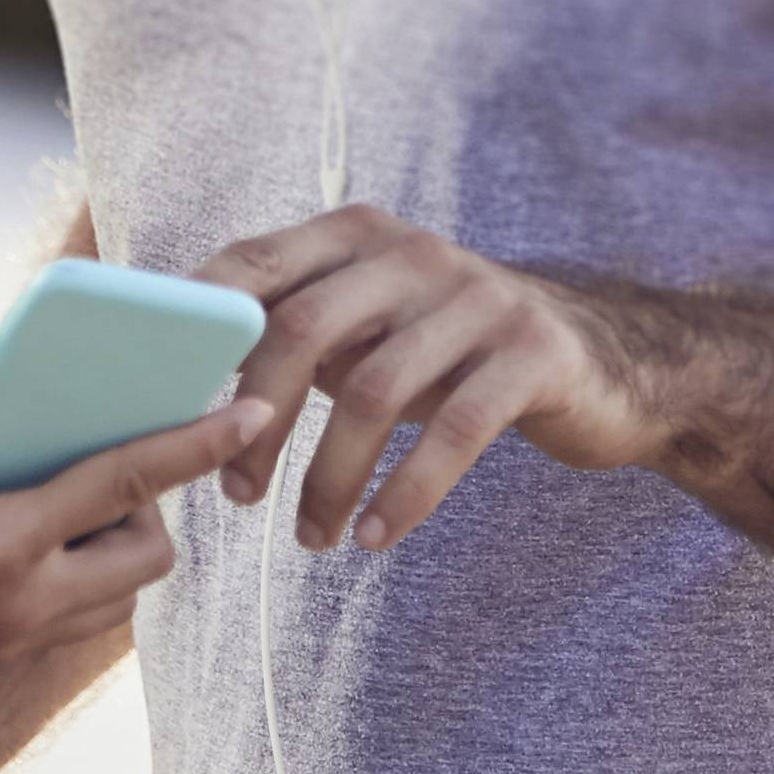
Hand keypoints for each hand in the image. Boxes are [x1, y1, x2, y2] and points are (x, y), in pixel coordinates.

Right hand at [0, 317, 272, 702]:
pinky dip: (76, 572)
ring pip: (113, 600)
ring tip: (80, 483)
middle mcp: (14, 610)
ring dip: (117, 545)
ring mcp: (1, 646)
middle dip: (156, 505)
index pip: (121, 484)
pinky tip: (32, 522)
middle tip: (122, 445)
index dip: (190, 442)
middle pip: (143, 559)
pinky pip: (68, 617)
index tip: (248, 407)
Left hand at [196, 208, 664, 551]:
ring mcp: (477, 298)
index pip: (255, 264)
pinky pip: (455, 432)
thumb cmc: (450, 353)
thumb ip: (294, 331)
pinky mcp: (532, 354)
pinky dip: (405, 495)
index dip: (203, 328)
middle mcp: (412, 252)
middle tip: (237, 496)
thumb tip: (180, 379)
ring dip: (328, 476)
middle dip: (260, 420)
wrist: (606, 364)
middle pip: (304, 329)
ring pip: (375, 392)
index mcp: (357, 235)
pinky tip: (374, 538)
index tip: (166, 402)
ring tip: (310, 537)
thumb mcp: (370, 327)